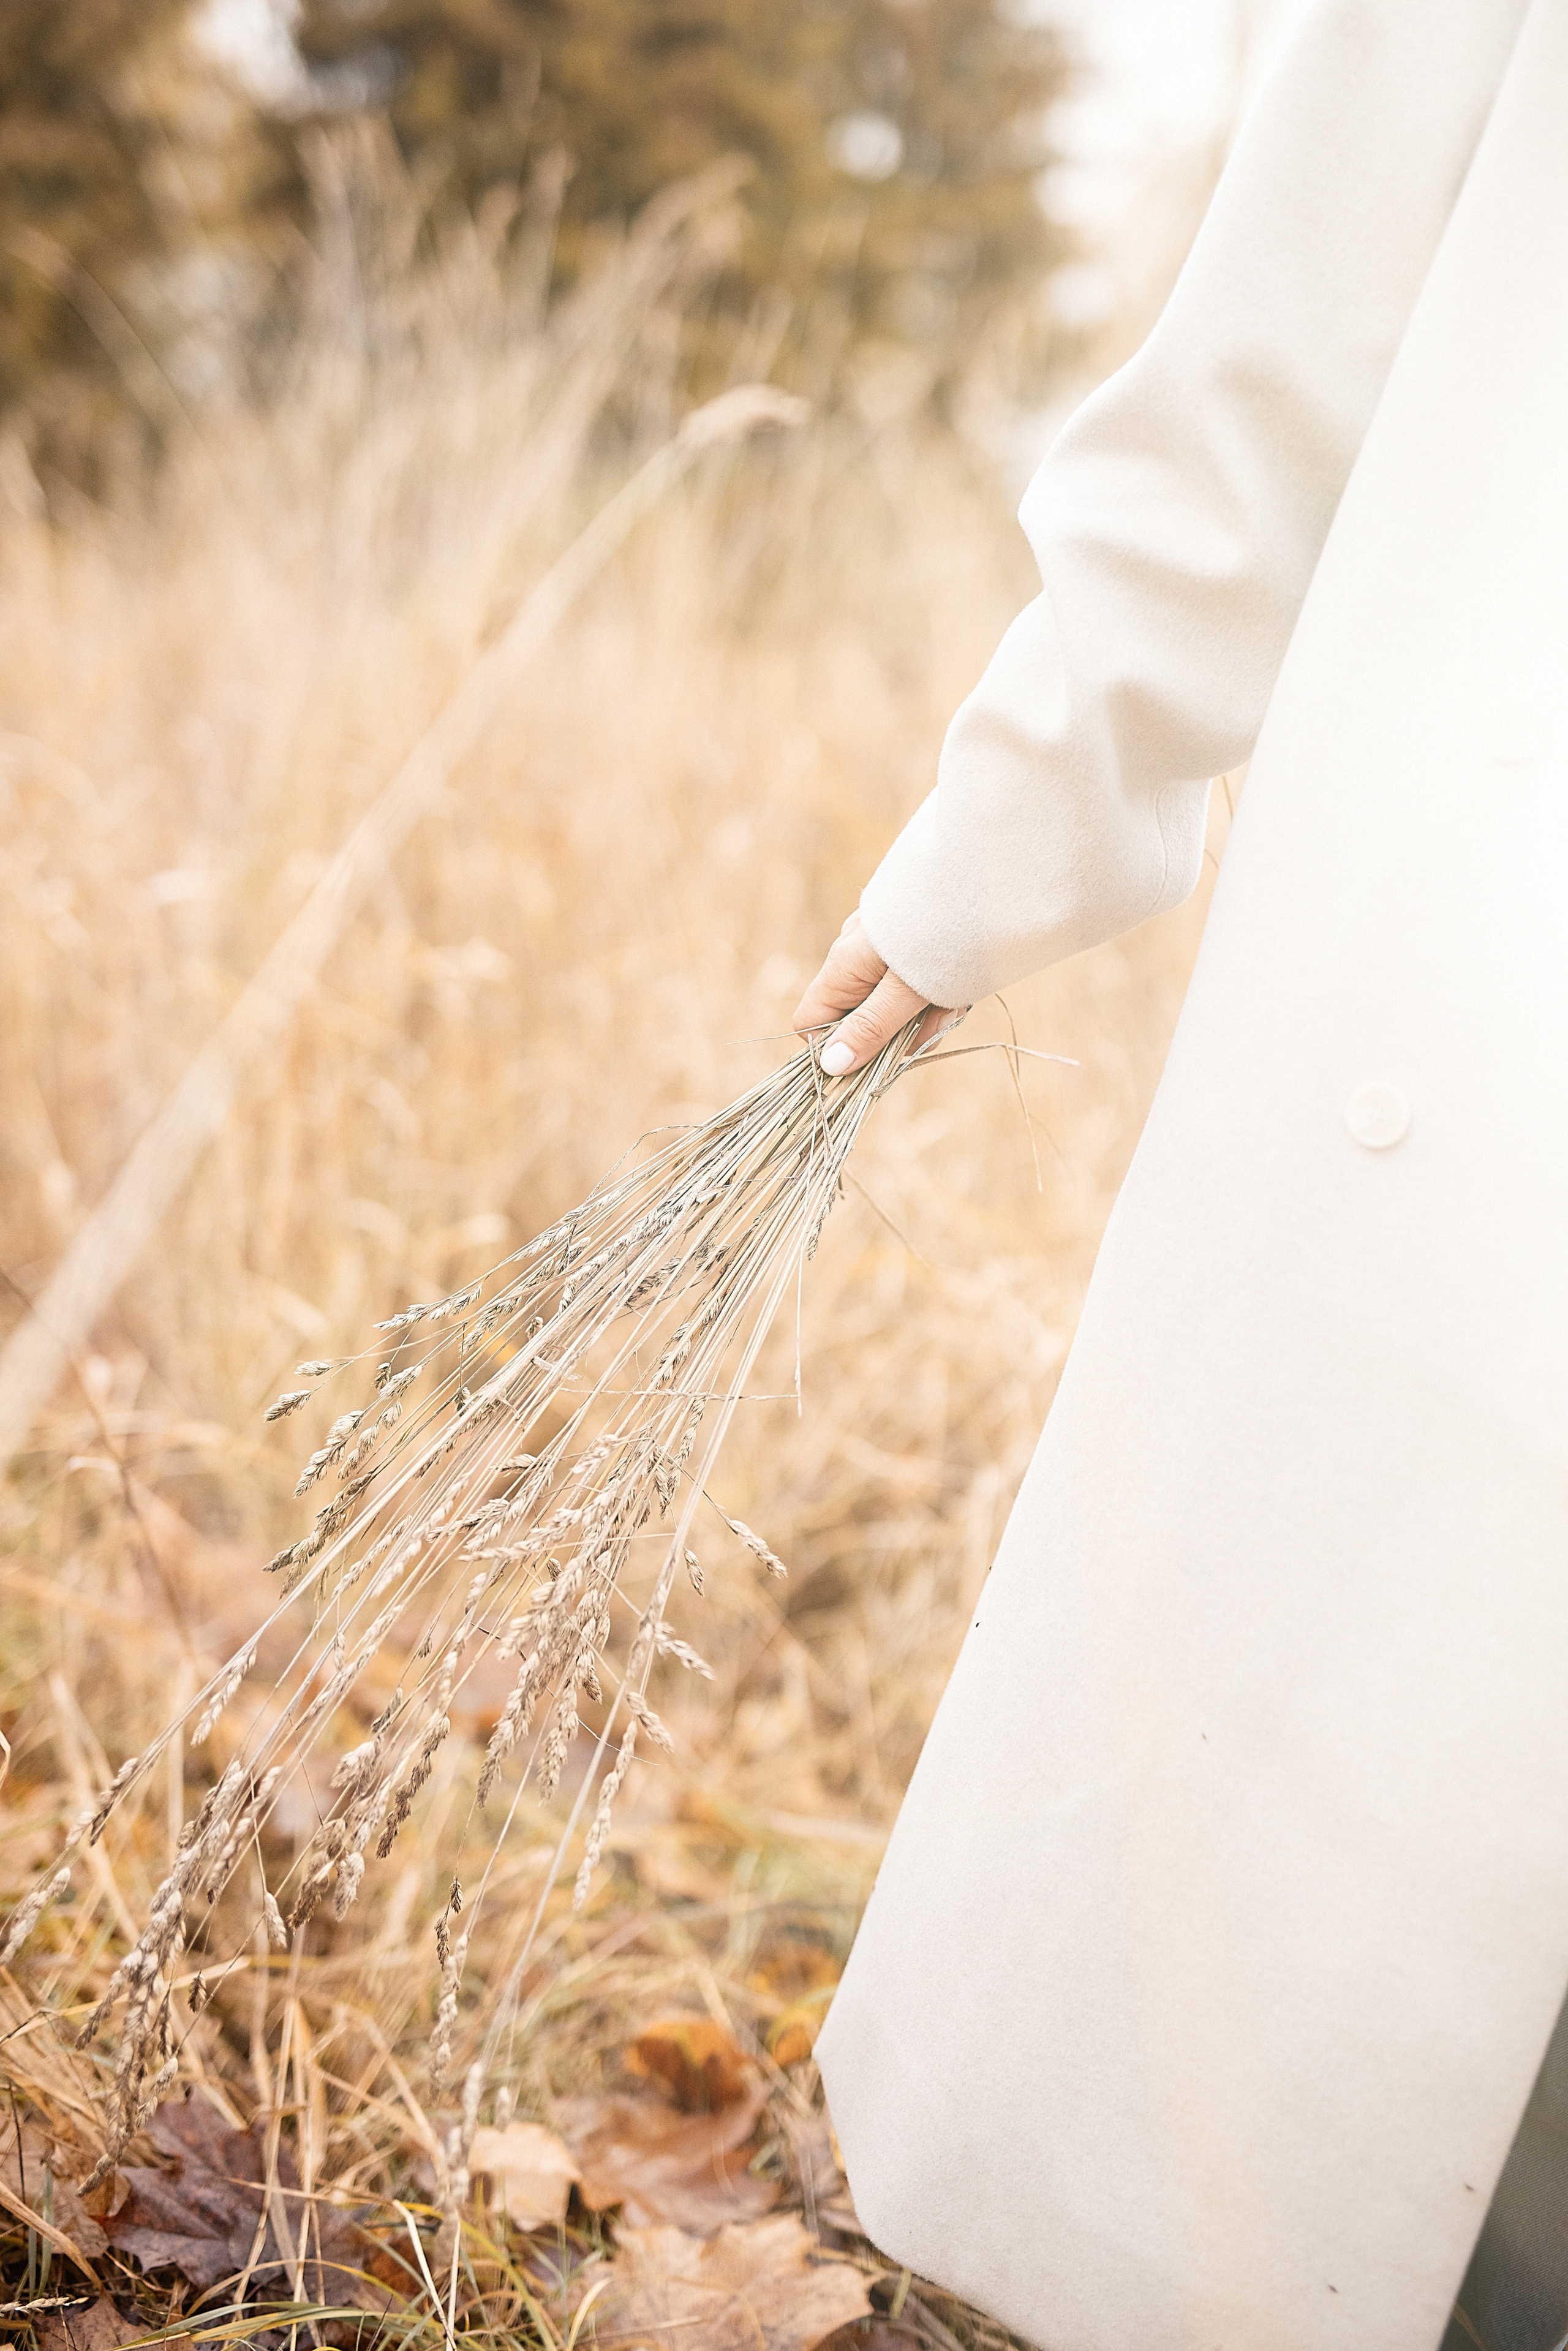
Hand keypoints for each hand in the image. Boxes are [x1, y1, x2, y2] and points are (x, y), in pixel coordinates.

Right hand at [792, 911, 959, 1074]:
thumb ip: (871, 1028)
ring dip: (925, 1014)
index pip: (810, 1021)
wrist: (984, 873)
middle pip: (858, 1017)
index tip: (872, 1060)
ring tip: (956, 1001)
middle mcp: (855, 955)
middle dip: (895, 1033)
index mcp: (842, 966)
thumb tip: (830, 1066)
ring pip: (893, 1003)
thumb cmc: (943, 934)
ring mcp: (883, 947)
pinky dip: (937, 993)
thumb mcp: (908, 990)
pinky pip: (915, 983)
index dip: (834, 1047)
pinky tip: (961, 986)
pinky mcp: (910, 941)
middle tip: (934, 1024)